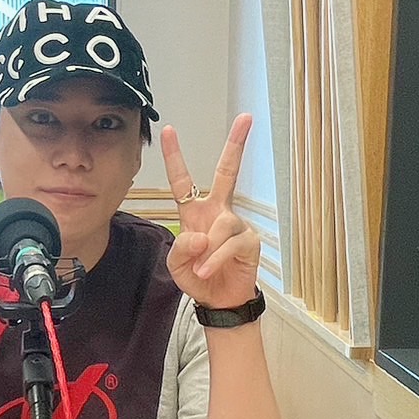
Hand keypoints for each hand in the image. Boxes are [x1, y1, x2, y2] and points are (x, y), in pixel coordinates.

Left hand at [161, 113, 260, 309]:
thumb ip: (180, 248)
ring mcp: (235, 224)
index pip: (183, 180)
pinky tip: (208, 270)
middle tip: (247, 118)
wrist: (220, 300)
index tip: (169, 130)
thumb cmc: (198, 277)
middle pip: (227, 172)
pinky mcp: (249, 240)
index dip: (174, 156)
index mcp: (194, 212)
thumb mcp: (176, 265)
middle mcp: (217, 211)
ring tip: (200, 268)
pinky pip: (230, 244)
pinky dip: (215, 259)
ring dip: (207, 251)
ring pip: (221, 225)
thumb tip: (201, 235)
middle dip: (236, 145)